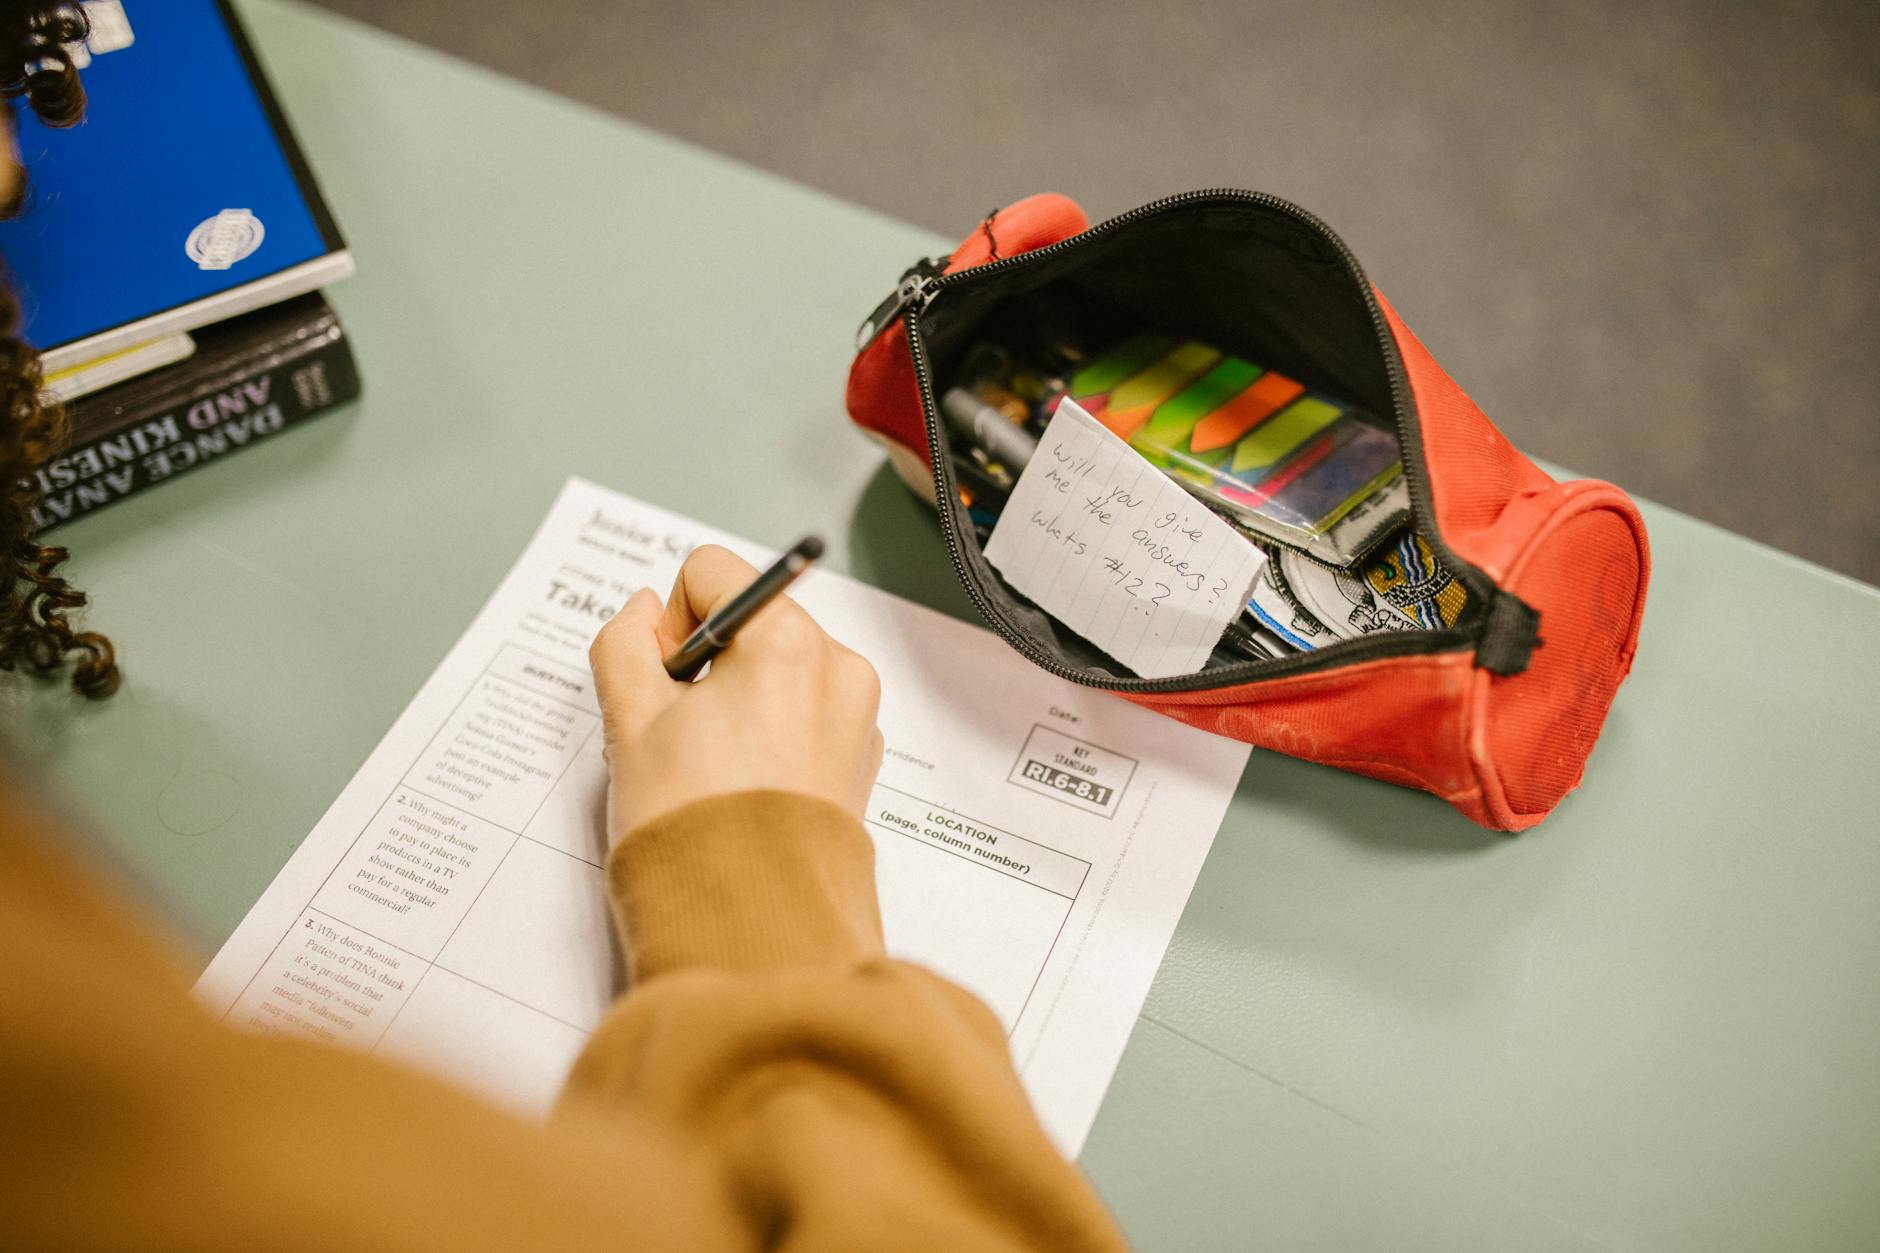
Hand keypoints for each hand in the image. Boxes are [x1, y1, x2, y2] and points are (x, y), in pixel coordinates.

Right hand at [588, 545, 884, 838]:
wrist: (750, 923)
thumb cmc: (693, 827)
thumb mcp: (629, 721)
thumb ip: (624, 644)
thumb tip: (641, 611)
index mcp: (789, 642)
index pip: (713, 573)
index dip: (671, 623)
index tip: (663, 681)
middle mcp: (838, 668)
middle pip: (750, 619)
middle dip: (708, 662)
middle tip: (682, 732)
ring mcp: (857, 715)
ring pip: (778, 667)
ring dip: (739, 696)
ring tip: (713, 764)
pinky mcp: (860, 757)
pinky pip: (806, 712)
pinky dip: (773, 730)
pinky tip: (744, 782)